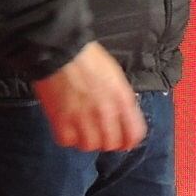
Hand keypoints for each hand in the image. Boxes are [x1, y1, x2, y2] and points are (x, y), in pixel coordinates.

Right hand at [33, 42, 147, 151]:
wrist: (61, 50)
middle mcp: (105, 112)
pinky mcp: (61, 120)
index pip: (134, 133)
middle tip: (99, 134)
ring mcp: (82, 118)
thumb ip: (121, 99)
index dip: (129, 140)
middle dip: (107, 142)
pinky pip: (68, 141)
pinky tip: (68, 128)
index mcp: (122, 99)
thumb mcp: (115, 76)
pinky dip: (68, 137)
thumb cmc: (89, 59)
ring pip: (89, 146)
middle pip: (111, 144)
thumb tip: (123, 118)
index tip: (124, 141)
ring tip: (82, 131)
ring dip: (86, 141)